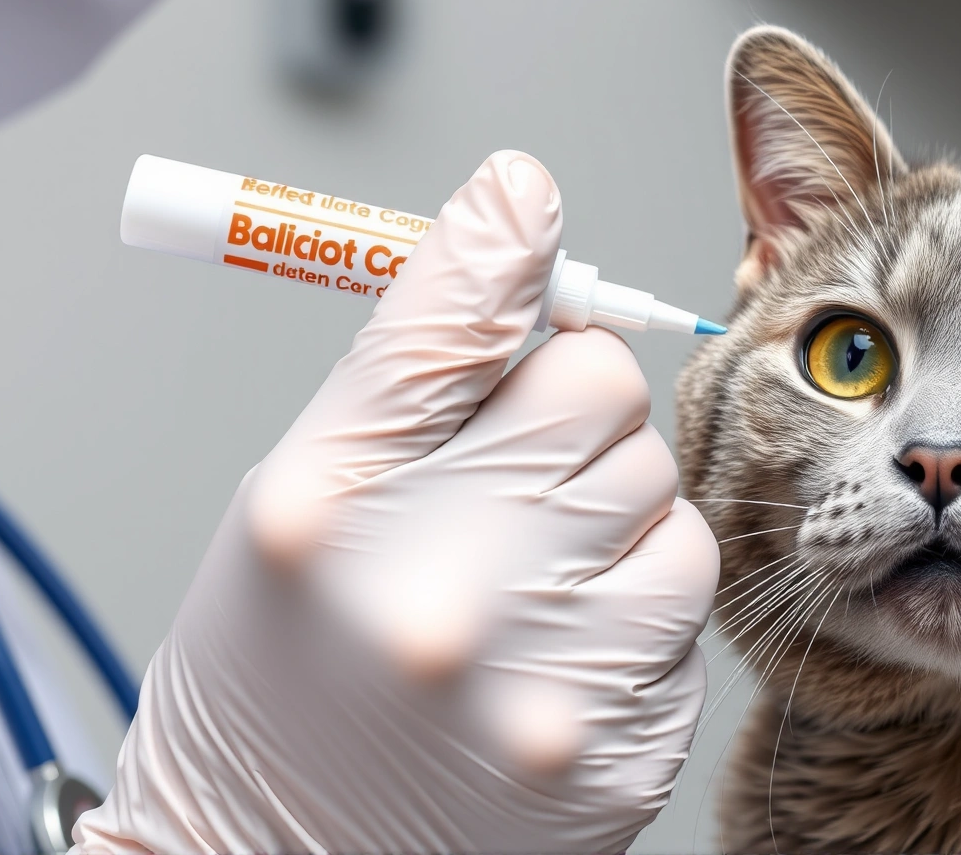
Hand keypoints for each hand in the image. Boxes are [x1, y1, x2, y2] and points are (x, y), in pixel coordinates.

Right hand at [75, 152, 717, 852]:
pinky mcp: (624, 750)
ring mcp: (542, 683)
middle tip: (505, 479)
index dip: (505, 256)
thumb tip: (516, 210)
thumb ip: (408, 369)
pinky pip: (685, 606)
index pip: (465, 313)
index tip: (523, 210)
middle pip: (600, 391)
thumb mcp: (292, 507)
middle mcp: (436, 594)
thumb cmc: (275, 689)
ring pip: (665, 498)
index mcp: (326, 512)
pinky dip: (637, 614)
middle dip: (566, 413)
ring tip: (528, 587)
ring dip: (615, 521)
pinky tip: (558, 656)